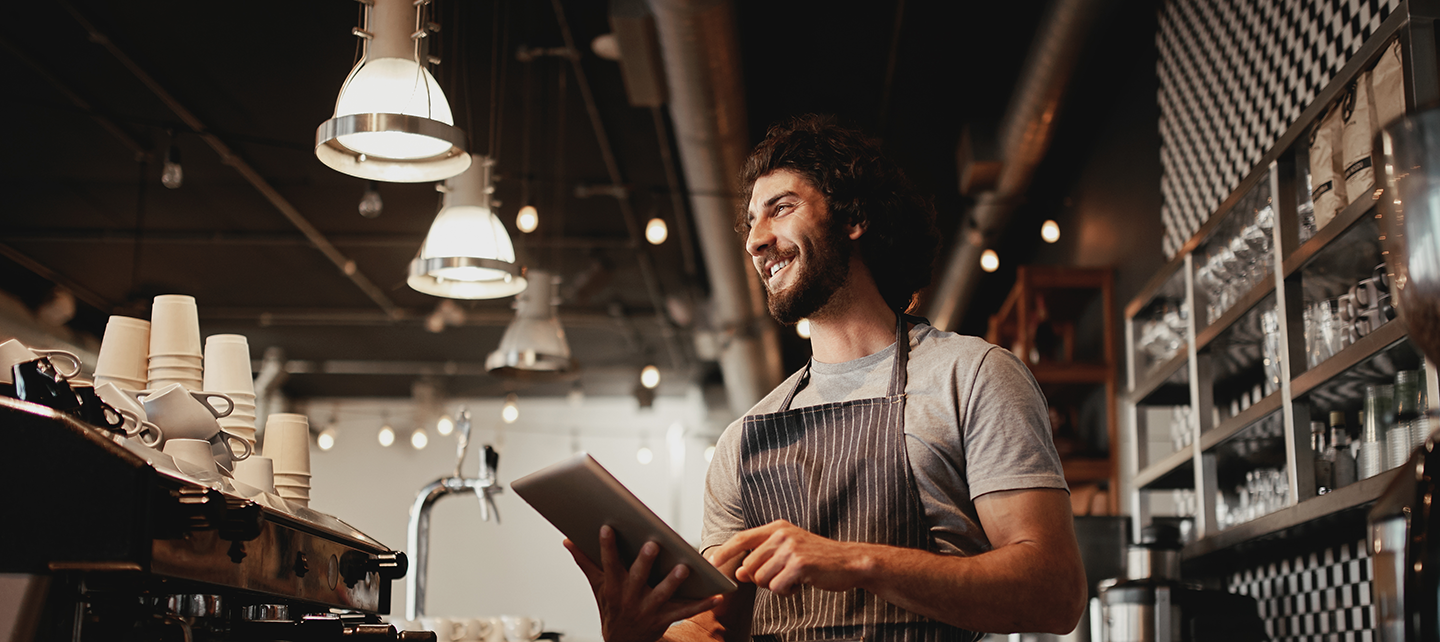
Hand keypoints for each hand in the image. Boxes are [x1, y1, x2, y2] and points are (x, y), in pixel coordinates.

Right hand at [564, 525, 721, 641]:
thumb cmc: (611, 608)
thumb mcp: (597, 586)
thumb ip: (585, 561)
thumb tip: (567, 540)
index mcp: (613, 586)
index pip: (608, 563)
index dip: (606, 546)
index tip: (608, 527)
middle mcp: (630, 598)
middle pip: (637, 577)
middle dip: (644, 562)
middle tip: (653, 545)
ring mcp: (648, 610)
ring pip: (662, 595)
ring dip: (673, 582)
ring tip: (684, 569)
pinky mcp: (664, 620)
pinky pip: (685, 612)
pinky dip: (701, 605)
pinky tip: (716, 596)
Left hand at [705, 520, 868, 595]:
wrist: (849, 562)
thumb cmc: (817, 558)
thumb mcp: (788, 550)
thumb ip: (762, 558)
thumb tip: (738, 572)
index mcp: (777, 528)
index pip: (741, 538)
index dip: (723, 551)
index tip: (710, 563)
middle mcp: (781, 535)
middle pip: (749, 566)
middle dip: (760, 579)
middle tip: (781, 577)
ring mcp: (790, 548)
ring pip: (761, 579)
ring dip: (775, 586)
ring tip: (793, 578)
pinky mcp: (799, 565)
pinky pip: (777, 588)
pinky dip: (787, 592)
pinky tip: (800, 584)